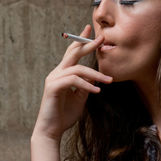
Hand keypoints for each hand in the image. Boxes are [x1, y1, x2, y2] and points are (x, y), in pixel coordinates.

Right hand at [32, 25, 111, 140]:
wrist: (52, 131)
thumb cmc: (65, 114)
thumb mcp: (80, 97)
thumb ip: (86, 85)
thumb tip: (95, 76)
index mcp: (63, 73)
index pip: (72, 52)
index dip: (80, 40)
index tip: (90, 29)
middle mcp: (57, 73)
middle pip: (73, 53)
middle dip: (87, 44)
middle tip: (101, 38)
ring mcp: (53, 79)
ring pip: (78, 69)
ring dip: (95, 74)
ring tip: (108, 80)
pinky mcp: (53, 87)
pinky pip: (74, 81)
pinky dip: (87, 85)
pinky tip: (97, 91)